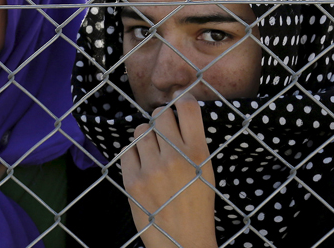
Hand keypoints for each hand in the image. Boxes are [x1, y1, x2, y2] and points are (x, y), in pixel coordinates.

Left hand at [122, 92, 216, 247]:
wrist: (183, 240)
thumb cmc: (196, 204)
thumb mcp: (206, 170)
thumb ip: (192, 142)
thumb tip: (176, 110)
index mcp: (198, 153)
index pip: (188, 108)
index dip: (183, 100)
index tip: (179, 104)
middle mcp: (174, 157)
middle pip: (160, 115)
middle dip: (161, 119)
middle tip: (164, 131)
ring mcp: (151, 169)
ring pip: (141, 130)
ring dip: (147, 136)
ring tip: (154, 153)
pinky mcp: (132, 180)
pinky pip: (127, 150)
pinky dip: (134, 154)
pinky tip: (143, 165)